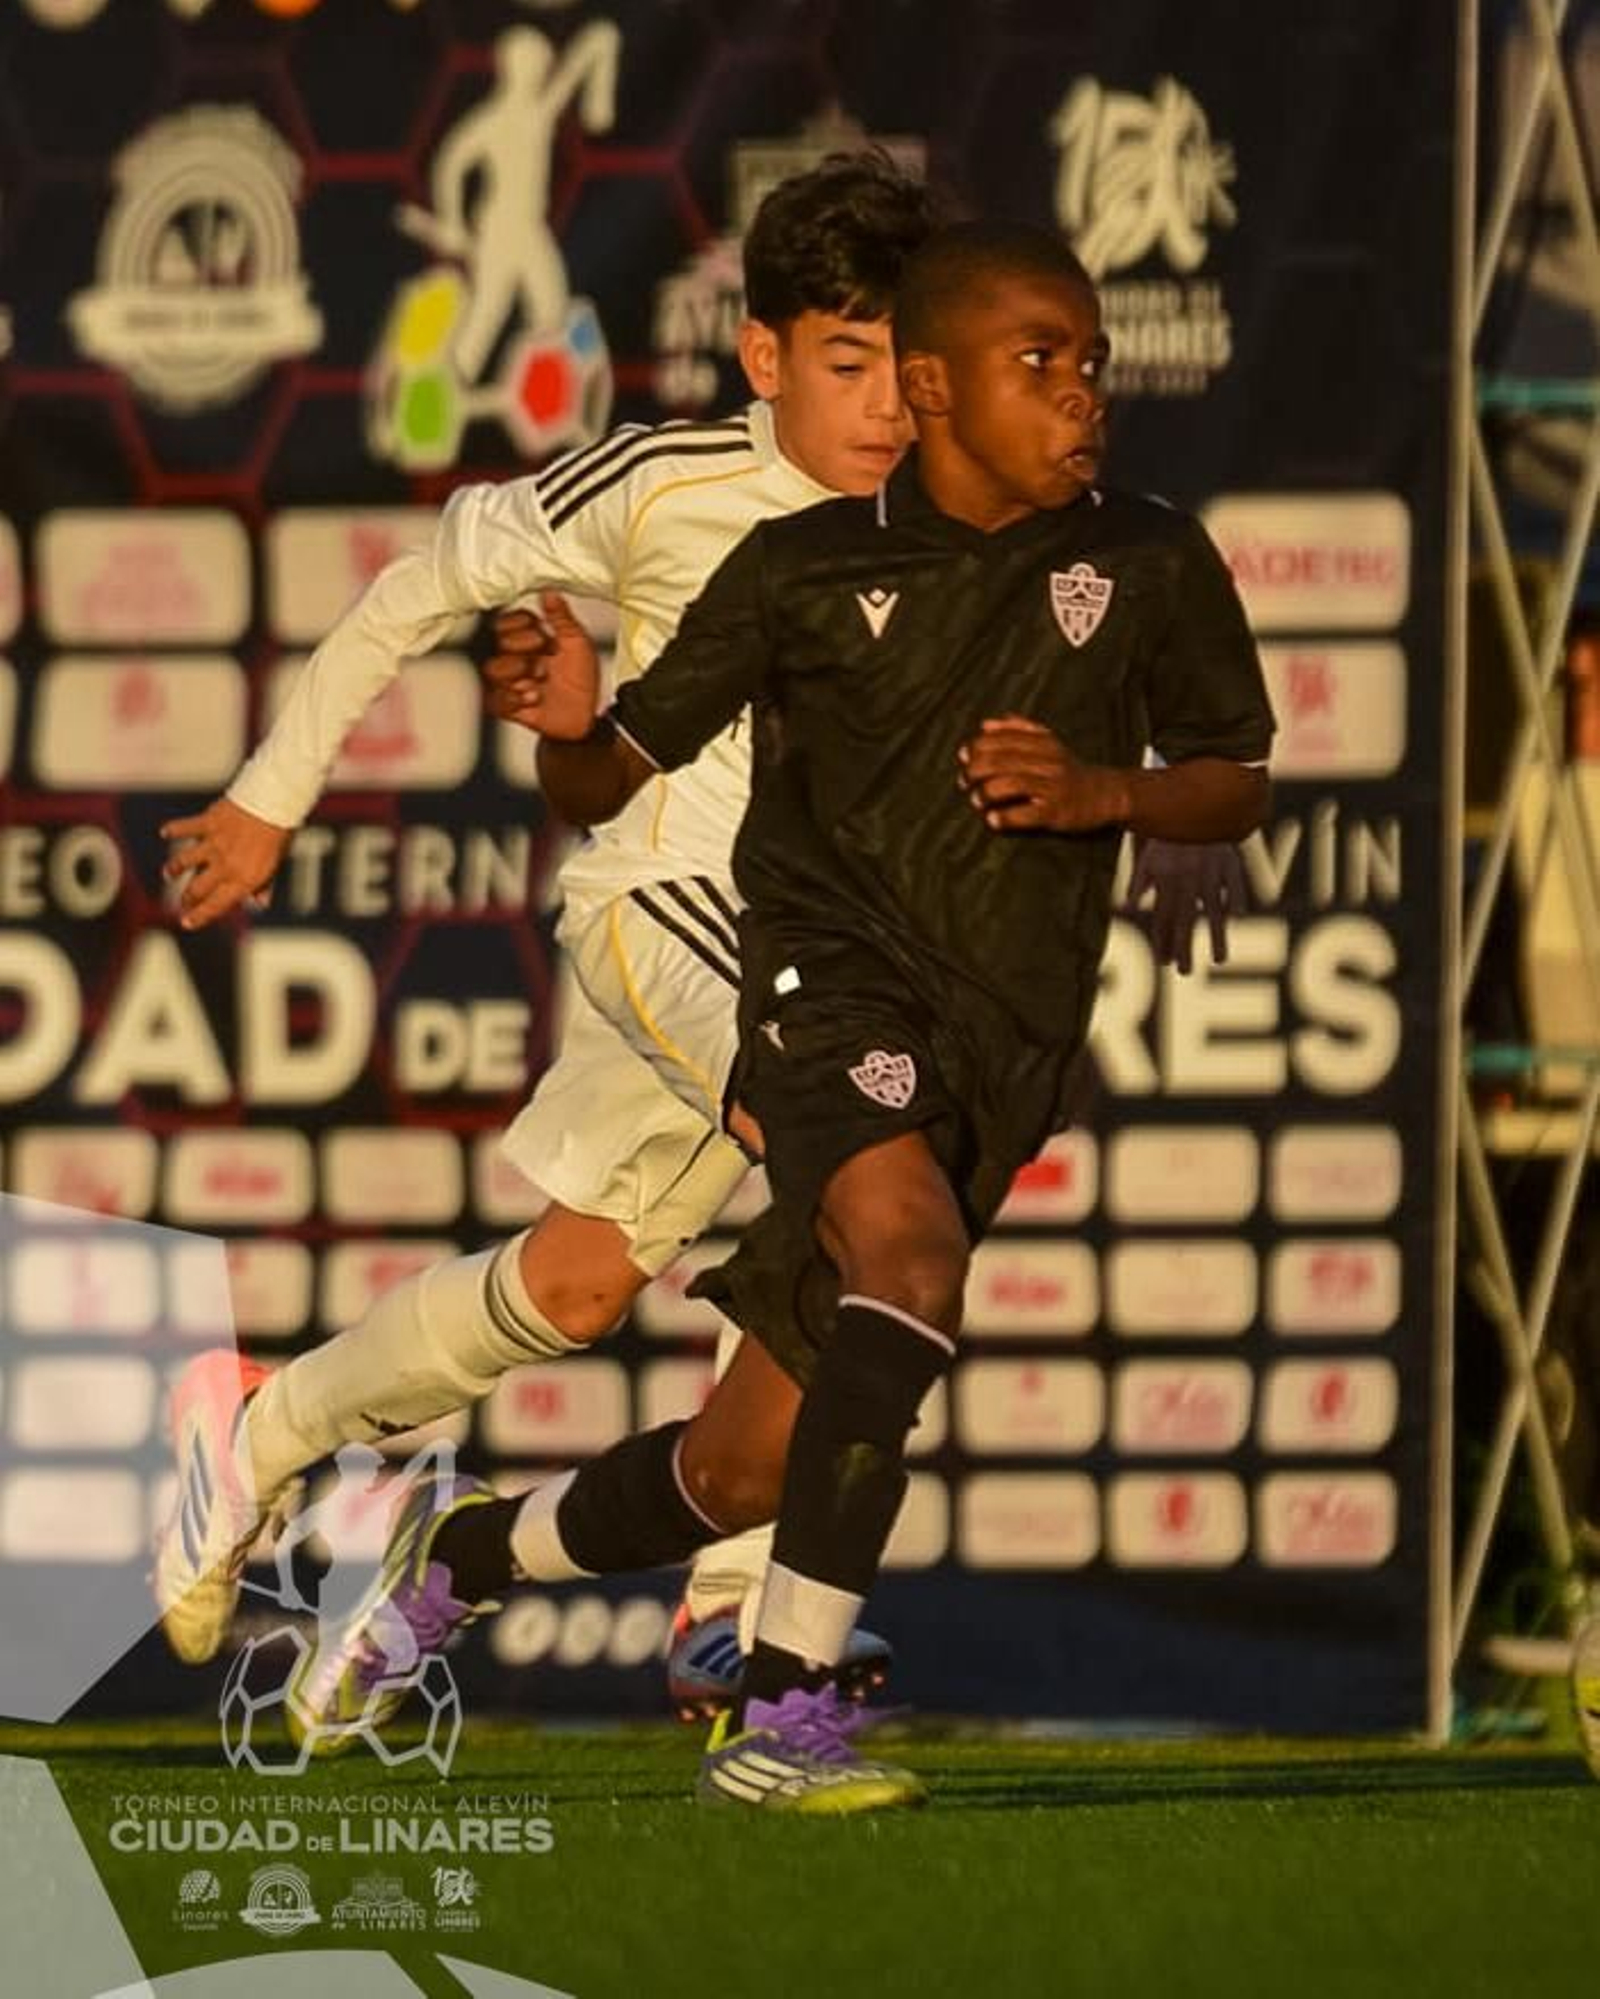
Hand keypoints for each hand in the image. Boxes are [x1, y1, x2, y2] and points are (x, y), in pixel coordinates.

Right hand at [161, 796, 290, 930]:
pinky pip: (184, 828)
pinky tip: (165, 833)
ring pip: (183, 862)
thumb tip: (260, 903)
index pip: (216, 905)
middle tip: (184, 902)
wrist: (274, 802)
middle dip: (187, 899)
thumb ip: (265, 885)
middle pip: (196, 889)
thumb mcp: (276, 864)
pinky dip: (172, 830)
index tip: (186, 923)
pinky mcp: (206, 823)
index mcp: (243, 879)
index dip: (199, 917)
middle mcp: (225, 865)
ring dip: (173, 869)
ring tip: (168, 874)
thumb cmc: (279, 833)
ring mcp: (213, 844)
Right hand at [484, 593, 600, 740]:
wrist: (582, 719)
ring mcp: (509, 679)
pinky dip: (514, 700)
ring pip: (492, 668)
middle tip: (543, 664)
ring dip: (518, 676)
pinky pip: (493, 698)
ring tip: (538, 683)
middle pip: (499, 642)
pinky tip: (532, 698)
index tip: (540, 635)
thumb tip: (550, 592)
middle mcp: (517, 655)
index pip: (509, 620)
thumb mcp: (578, 644)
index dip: (520, 626)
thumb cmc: (582, 682)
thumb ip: (562, 618)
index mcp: (532, 636)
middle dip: (524, 653)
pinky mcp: (505, 704)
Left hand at [957, 715, 1127, 832]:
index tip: (963, 756)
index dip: (976, 746)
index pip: (1001, 739)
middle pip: (1001, 761)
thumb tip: (985, 724)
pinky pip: (1026, 814)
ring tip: (976, 800)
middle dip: (975, 771)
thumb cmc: (1069, 769)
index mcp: (1043, 742)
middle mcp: (1047, 761)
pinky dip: (1005, 817)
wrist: (1107, 794)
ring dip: (986, 793)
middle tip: (964, 782)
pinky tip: (993, 820)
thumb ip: (1018, 729)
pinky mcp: (1057, 811)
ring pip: (1010, 784)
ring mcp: (1053, 787)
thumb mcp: (1048, 742)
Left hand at [1127, 837, 1247, 973]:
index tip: (1164, 963)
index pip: (1163, 916)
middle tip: (1184, 972)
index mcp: (1166, 880)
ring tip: (1220, 960)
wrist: (1192, 804)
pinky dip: (1236, 897)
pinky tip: (1238, 917)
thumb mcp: (1148, 854)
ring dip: (1216, 934)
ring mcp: (1210, 872)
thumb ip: (1139, 880)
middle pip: (1185, 919)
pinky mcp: (1230, 861)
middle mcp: (1187, 879)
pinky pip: (1234, 883)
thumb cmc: (1170, 833)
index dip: (1162, 940)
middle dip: (1184, 947)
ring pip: (1213, 908)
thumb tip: (1128, 906)